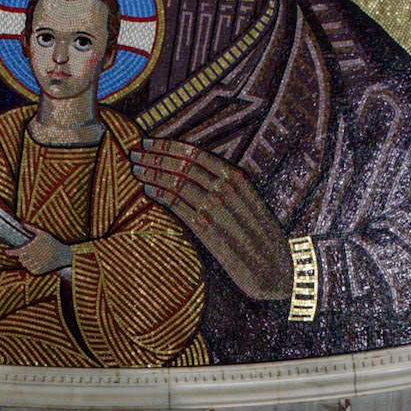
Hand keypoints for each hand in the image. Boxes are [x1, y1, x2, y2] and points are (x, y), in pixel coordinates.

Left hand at [7, 228, 70, 276]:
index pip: (16, 252)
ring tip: (34, 257)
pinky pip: (31, 270)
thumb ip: (32, 228)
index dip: (9, 252)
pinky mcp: (39, 271)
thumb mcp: (43, 234)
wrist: (63, 255)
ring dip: (27, 262)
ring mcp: (35, 265)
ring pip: (25, 265)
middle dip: (23, 256)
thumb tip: (22, 222)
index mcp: (31, 249)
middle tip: (29, 253)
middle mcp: (32, 258)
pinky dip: (32, 267)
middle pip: (21, 259)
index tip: (5, 251)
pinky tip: (38, 263)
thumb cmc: (52, 243)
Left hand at [132, 137, 294, 302]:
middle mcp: (226, 188)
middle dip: (154, 157)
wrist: (276, 267)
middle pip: (182, 165)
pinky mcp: (207, 229)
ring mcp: (216, 208)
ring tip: (137, 171)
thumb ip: (226, 187)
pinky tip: (147, 191)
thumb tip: (197, 174)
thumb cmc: (260, 236)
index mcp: (238, 177)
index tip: (148, 143)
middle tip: (134, 154)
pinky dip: (158, 195)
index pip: (195, 153)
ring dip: (152, 174)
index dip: (167, 146)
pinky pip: (176, 206)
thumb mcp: (249, 202)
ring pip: (176, 183)